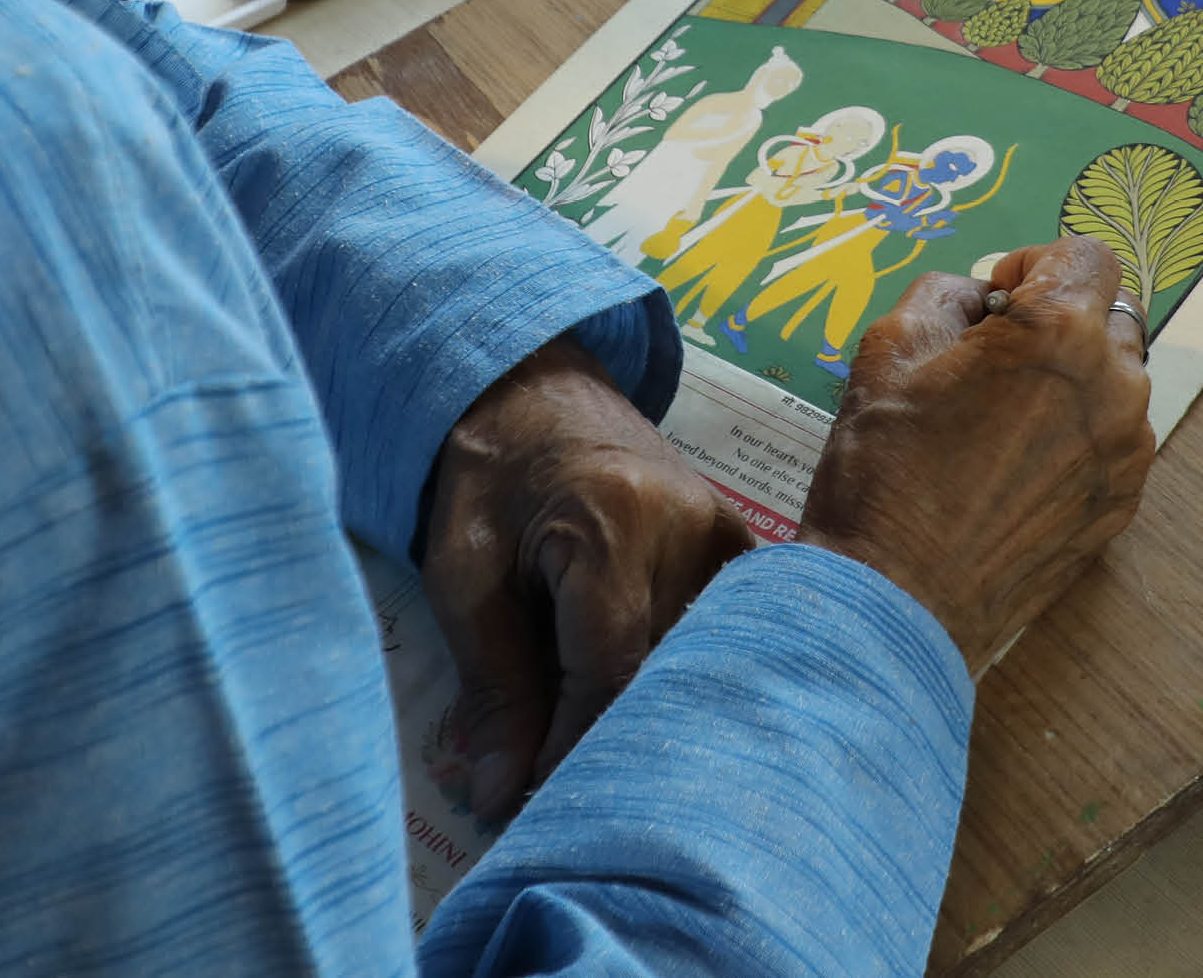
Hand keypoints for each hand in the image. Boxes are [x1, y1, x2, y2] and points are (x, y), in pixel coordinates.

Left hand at [421, 338, 752, 817]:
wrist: (535, 390)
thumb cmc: (489, 479)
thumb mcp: (464, 576)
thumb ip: (492, 683)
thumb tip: (502, 797)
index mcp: (615, 519)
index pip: (610, 675)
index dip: (572, 755)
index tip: (531, 812)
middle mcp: (691, 525)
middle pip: (662, 677)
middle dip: (610, 749)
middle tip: (561, 804)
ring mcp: (727, 533)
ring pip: (696, 666)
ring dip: (647, 717)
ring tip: (595, 762)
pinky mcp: (739, 545)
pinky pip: (716, 637)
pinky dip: (676, 679)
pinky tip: (643, 713)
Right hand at [796, 237, 1154, 674]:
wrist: (898, 597)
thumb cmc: (885, 466)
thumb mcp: (889, 347)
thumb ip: (947, 295)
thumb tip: (982, 300)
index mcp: (1060, 334)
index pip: (1088, 256)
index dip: (1036, 263)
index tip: (997, 297)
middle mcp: (1113, 387)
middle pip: (1111, 316)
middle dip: (1061, 319)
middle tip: (996, 355)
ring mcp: (1126, 453)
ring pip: (1116, 382)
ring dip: (1073, 378)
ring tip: (1002, 416)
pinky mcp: (1121, 506)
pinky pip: (1112, 442)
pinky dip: (1076, 435)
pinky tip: (1013, 466)